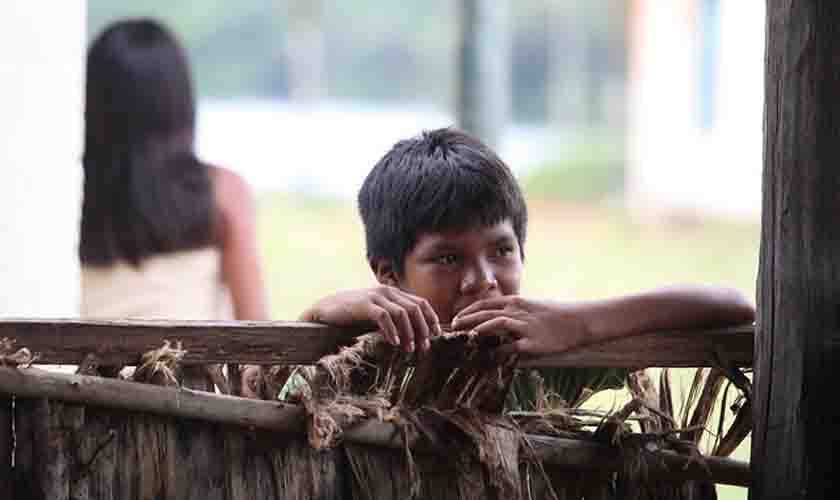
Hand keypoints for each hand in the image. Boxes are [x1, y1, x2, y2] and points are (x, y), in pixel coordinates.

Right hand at [302, 286, 441, 352]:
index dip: (431, 319)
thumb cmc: (352, 315)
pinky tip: (394, 343)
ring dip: (409, 333)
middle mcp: (387, 291)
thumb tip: (413, 335)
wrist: (325, 310)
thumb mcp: (377, 313)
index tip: (436, 335)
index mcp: (393, 292)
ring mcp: (376, 296)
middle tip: (424, 347)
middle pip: (415, 308)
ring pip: (403, 313)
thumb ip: (393, 317)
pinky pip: (384, 317)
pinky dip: (392, 331)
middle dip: (423, 329)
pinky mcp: (364, 304)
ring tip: (410, 349)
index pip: (421, 303)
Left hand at [451, 296, 589, 354]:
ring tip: (468, 337)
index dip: (469, 311)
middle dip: (467, 319)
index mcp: (516, 302)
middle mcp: (518, 312)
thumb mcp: (532, 306)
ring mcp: (525, 327)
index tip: (457, 318)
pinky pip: (512, 347)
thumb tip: (497, 319)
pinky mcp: (533, 343)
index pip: (486, 304)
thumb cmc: (555, 314)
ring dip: (479, 330)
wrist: (579, 320)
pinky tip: (490, 356)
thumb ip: (514, 311)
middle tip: (454, 327)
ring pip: (496, 324)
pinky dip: (499, 350)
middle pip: (486, 313)